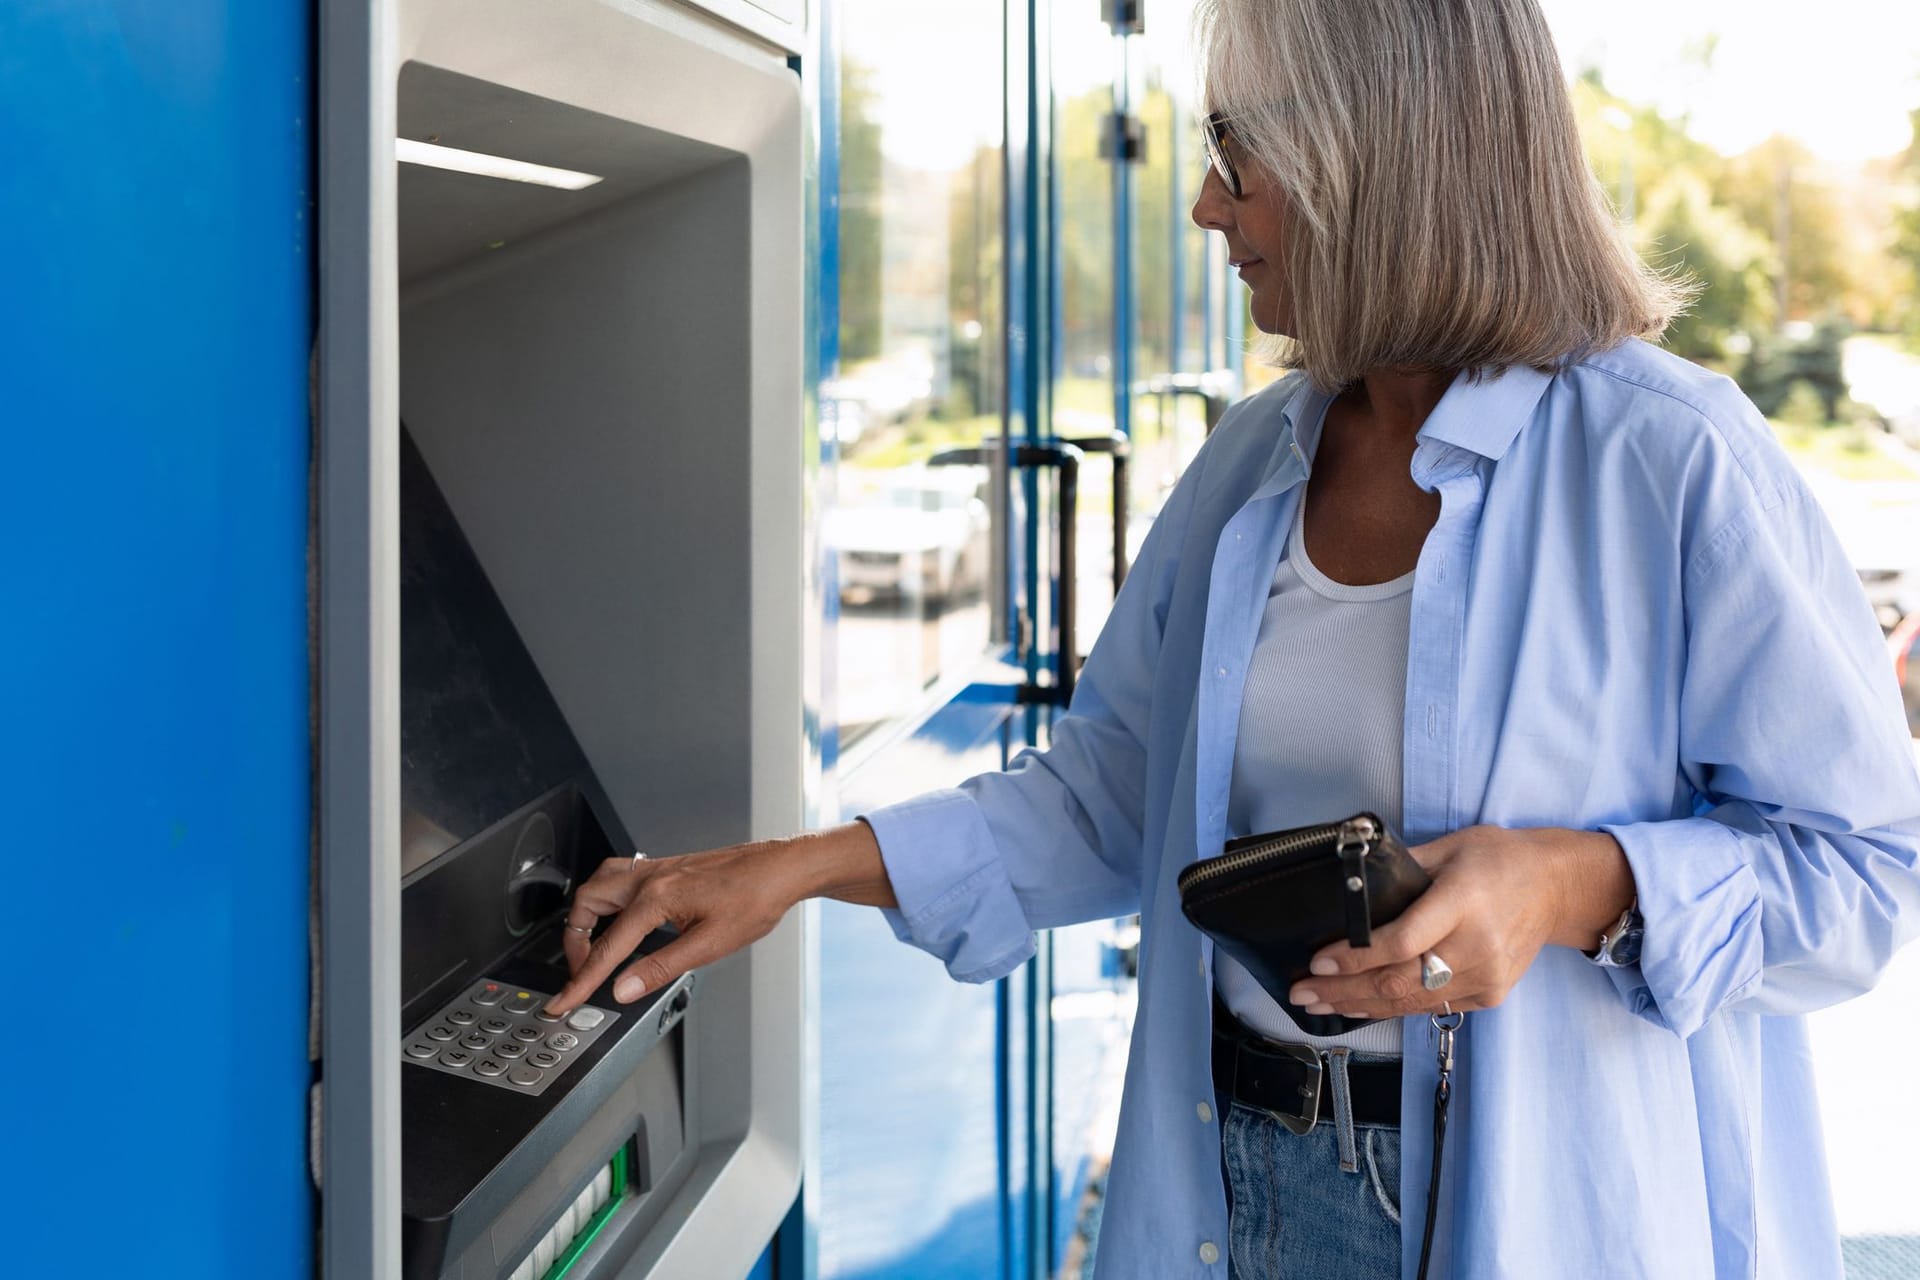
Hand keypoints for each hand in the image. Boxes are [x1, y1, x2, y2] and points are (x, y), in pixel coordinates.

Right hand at [543, 822, 894, 1015]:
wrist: (781, 869)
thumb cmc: (755, 899)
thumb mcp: (710, 945)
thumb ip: (660, 967)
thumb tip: (622, 988)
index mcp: (655, 898)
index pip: (607, 948)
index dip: (580, 981)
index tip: (563, 1001)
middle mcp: (650, 877)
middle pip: (587, 903)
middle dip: (575, 940)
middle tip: (582, 971)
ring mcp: (658, 869)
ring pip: (600, 883)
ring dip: (588, 914)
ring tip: (593, 946)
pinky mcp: (668, 868)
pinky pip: (621, 879)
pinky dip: (609, 901)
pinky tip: (623, 920)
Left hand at [1285, 826, 1633, 1018]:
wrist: (1556, 887)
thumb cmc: (1498, 860)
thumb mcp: (1447, 849)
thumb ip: (1400, 870)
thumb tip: (1350, 887)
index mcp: (1463, 902)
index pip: (1401, 941)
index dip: (1355, 957)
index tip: (1318, 961)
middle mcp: (1476, 946)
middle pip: (1399, 981)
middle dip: (1343, 990)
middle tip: (1302, 992)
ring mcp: (1486, 976)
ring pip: (1410, 1002)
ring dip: (1358, 1006)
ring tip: (1318, 1004)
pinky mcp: (1489, 995)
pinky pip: (1430, 1006)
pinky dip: (1391, 1008)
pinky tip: (1360, 1006)